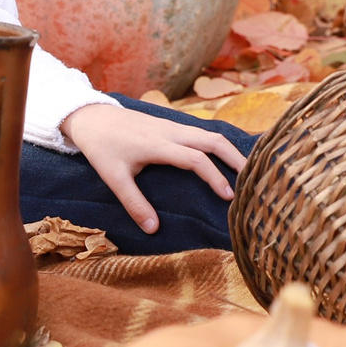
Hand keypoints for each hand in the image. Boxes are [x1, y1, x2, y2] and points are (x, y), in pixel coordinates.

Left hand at [61, 101, 250, 234]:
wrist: (91, 116)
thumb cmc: (102, 147)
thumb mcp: (114, 178)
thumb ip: (134, 203)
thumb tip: (153, 229)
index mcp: (159, 144)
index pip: (196, 159)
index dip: (215, 177)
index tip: (228, 197)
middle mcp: (171, 131)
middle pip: (213, 140)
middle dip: (236, 158)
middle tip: (254, 180)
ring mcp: (173, 125)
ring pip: (210, 134)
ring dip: (230, 150)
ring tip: (247, 170)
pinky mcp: (171, 125)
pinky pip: (202, 132)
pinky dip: (218, 144)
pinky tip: (226, 157)